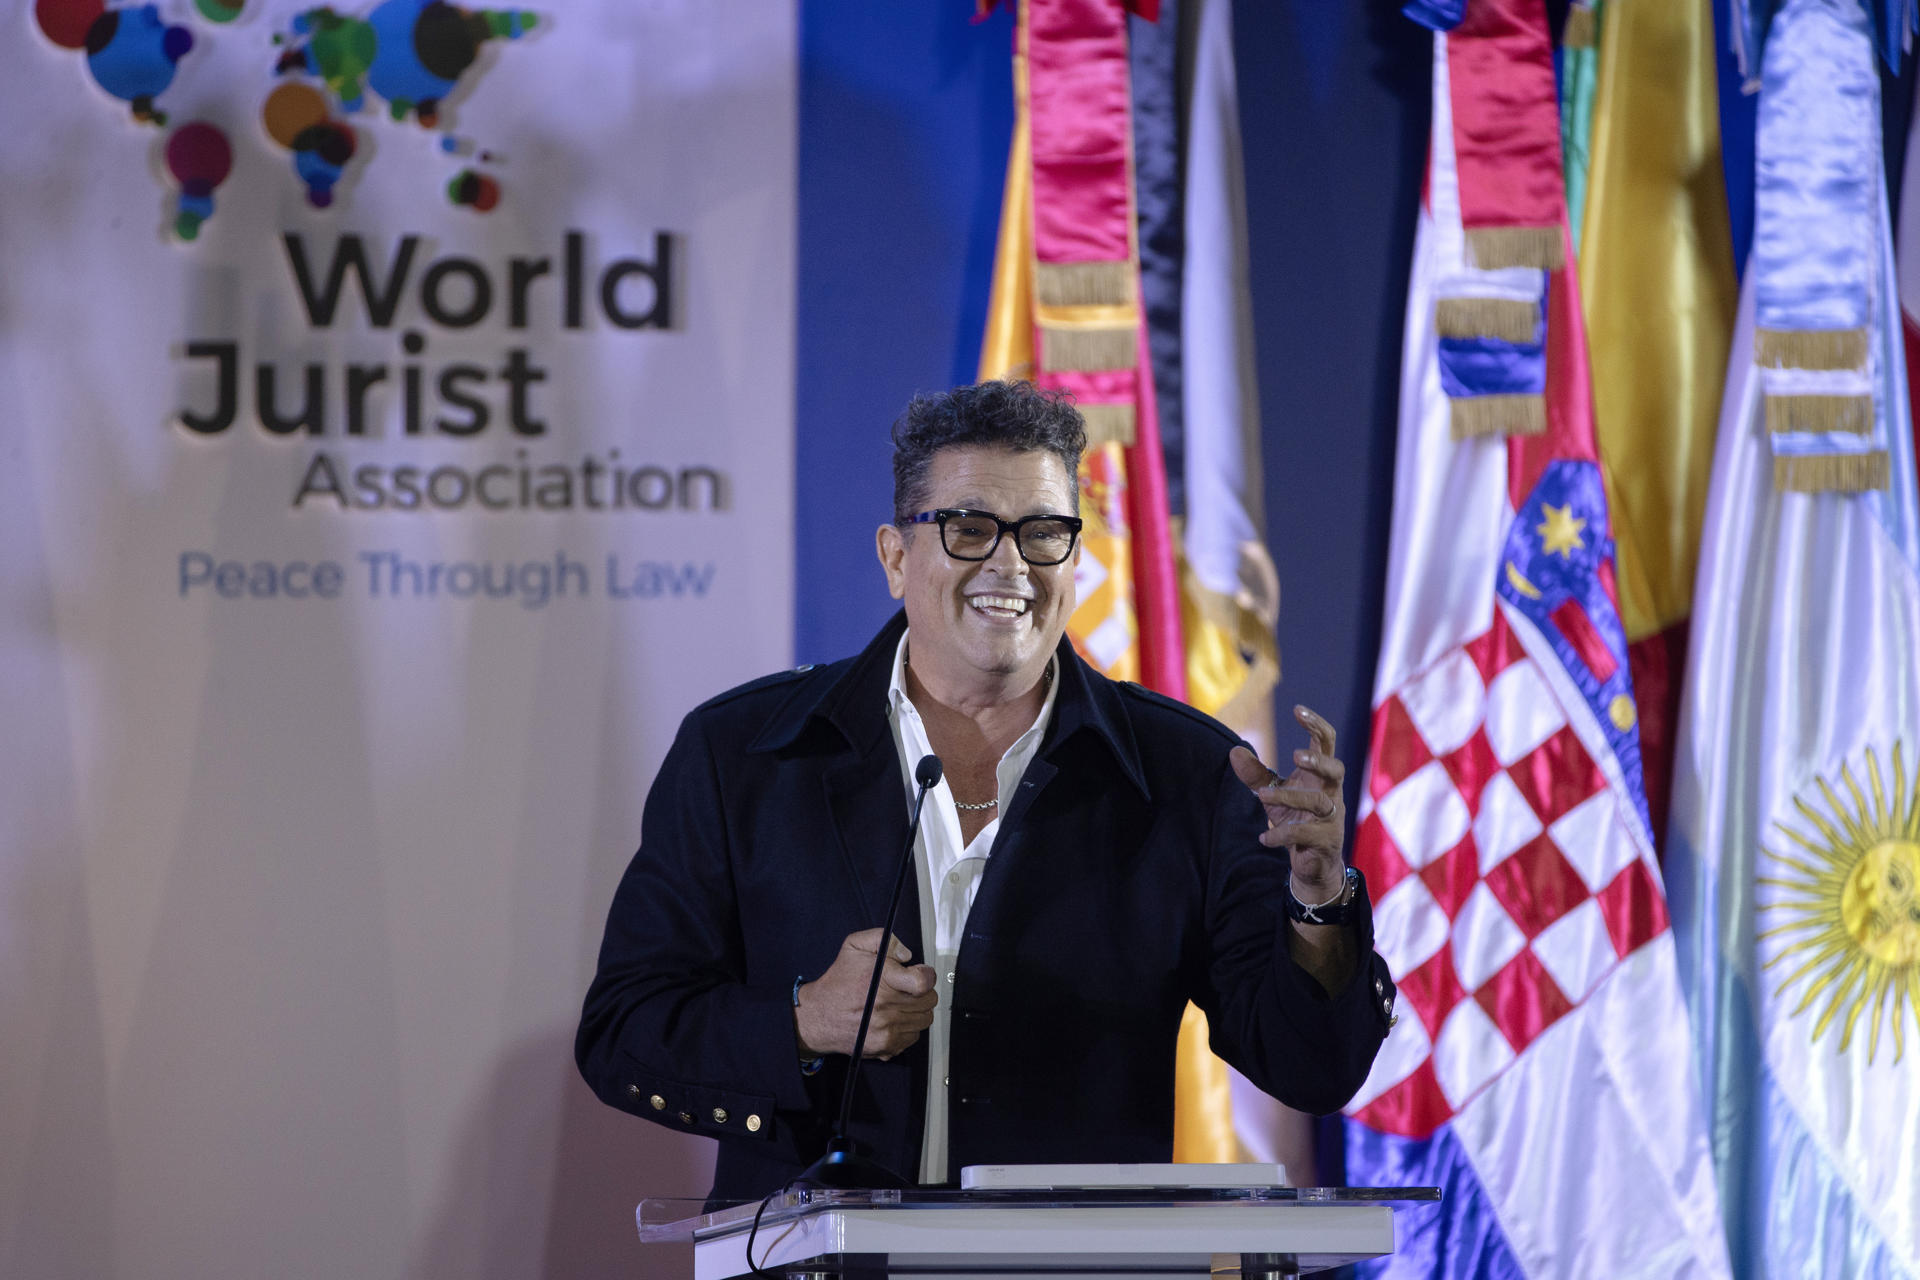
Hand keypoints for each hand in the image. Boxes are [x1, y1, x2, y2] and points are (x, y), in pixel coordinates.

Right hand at [795, 929, 937, 1059]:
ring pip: (924, 1018)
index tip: (919, 973)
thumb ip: (884, 940)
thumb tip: (906, 954)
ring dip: (916, 1009)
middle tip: (907, 987)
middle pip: (929, 1000)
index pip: (924, 982)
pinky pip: (914, 1036)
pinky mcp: (886, 1046)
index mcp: (882, 982)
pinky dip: (907, 1026)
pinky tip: (892, 1017)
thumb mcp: (854, 946)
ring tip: (898, 1002)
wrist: (818, 1016)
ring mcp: (887, 1030)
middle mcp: (885, 1008)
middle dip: (921, 991)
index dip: (926, 974)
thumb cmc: (838, 982)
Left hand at [1229, 704, 1347, 899]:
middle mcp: (1332, 792)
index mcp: (1320, 775)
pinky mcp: (1327, 840)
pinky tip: (1264, 838)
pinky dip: (1281, 835)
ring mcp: (1332, 817)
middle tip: (1294, 756)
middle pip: (1336, 768)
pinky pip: (1306, 833)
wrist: (1313, 862)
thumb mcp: (1272, 793)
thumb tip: (1233, 751)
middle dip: (1318, 761)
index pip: (1326, 742)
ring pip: (1319, 801)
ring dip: (1288, 798)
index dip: (1316, 724)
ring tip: (1260, 796)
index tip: (1297, 709)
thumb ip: (1255, 774)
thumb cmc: (1295, 818)